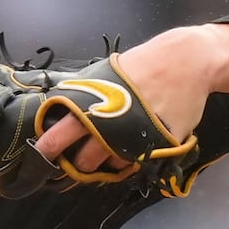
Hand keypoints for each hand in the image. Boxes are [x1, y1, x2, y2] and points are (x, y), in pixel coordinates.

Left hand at [32, 24, 228, 171]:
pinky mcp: (154, 148)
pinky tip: (127, 148)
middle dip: (75, 165)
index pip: (59, 136)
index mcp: (92, 107)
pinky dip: (127, 159)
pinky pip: (134, 162)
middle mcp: (109, 129)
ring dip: (104, 162)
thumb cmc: (144, 64)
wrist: (187, 62)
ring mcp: (132, 141)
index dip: (48, 149)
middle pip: (82, 161)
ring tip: (105, 150)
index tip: (41, 157)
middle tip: (74, 162)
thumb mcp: (106, 74)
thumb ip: (86, 94)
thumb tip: (63, 110)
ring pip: (109, 165)